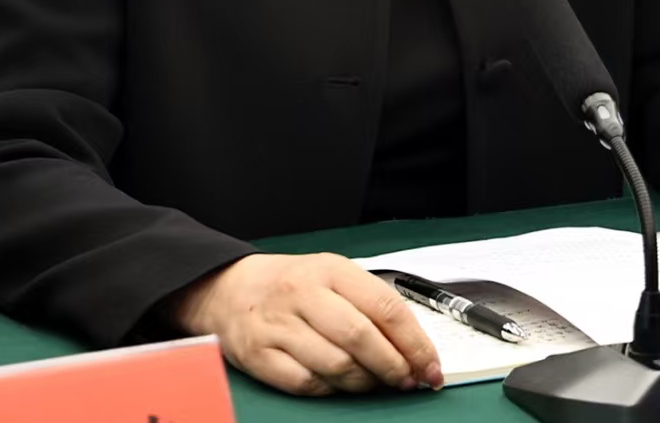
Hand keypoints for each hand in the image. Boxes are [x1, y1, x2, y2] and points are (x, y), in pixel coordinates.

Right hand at [172, 253, 442, 396]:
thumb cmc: (292, 285)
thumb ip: (370, 305)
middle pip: (361, 338)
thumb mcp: (333, 276)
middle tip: (407, 381)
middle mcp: (303, 293)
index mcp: (330, 269)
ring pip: (336, 365)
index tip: (430, 366)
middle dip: (393, 367)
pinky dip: (330, 390)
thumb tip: (413, 348)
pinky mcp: (259, 354)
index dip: (414, 342)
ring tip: (373, 382)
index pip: (385, 306)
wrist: (228, 288)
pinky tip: (338, 385)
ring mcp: (279, 325)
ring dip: (365, 382)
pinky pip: (306, 384)